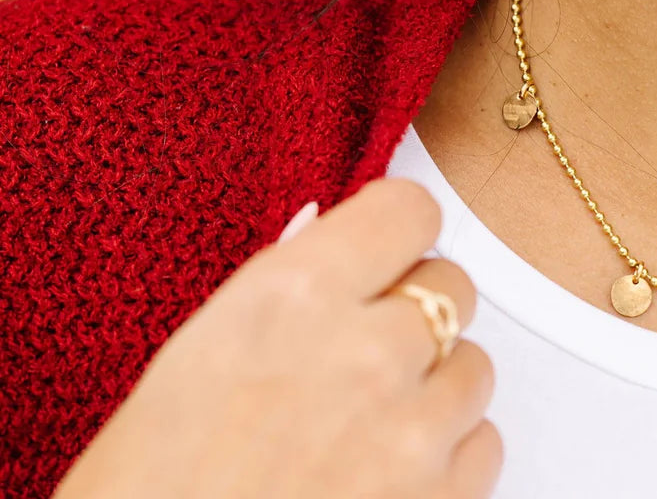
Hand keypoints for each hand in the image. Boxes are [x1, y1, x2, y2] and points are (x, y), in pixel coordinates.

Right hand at [53, 178, 500, 498]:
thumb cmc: (146, 488)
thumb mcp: (196, 356)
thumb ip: (282, 285)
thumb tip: (324, 228)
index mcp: (292, 295)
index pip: (409, 210)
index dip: (397, 230)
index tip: (384, 252)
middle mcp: (363, 351)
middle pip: (452, 284)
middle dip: (417, 309)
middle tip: (368, 346)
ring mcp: (409, 434)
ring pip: (475, 365)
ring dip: (435, 385)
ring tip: (372, 420)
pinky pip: (485, 444)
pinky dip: (451, 455)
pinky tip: (394, 471)